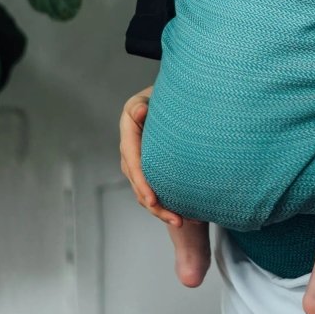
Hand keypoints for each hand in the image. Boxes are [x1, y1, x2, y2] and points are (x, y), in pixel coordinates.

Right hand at [119, 86, 182, 226]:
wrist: (175, 94)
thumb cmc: (167, 92)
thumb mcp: (152, 95)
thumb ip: (143, 105)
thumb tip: (138, 112)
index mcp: (130, 130)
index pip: (133, 161)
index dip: (142, 182)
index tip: (152, 200)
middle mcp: (131, 148)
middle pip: (139, 183)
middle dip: (155, 204)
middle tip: (177, 220)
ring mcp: (139, 159)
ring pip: (145, 191)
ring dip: (162, 209)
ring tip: (184, 221)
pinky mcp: (150, 166)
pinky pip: (154, 189)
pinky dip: (166, 203)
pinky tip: (184, 214)